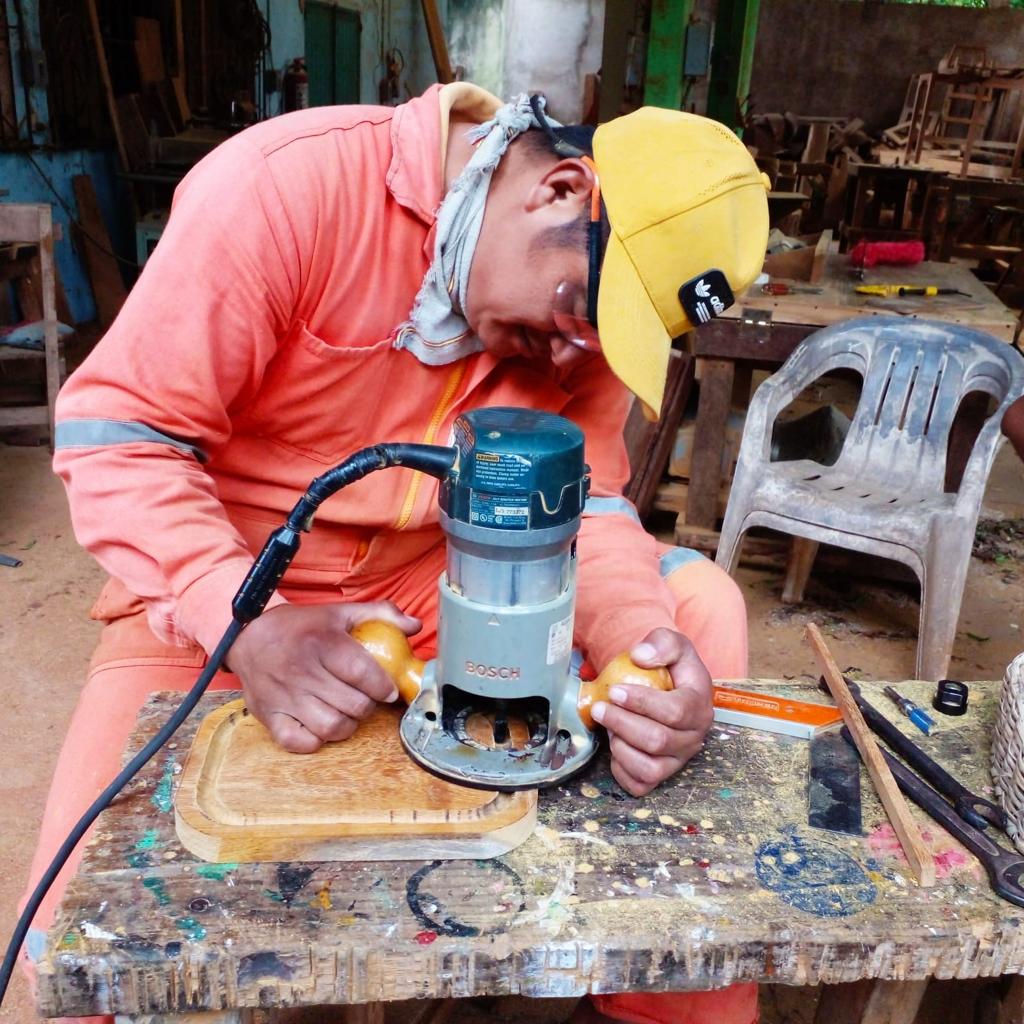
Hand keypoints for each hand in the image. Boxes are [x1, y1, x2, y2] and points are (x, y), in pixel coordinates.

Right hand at [229, 602, 420, 752]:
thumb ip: (380, 615)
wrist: (248, 636)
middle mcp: (302, 671)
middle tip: (367, 700)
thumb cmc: (301, 627)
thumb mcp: (339, 613)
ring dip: (347, 725)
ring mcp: (284, 697)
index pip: (362, 672)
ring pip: (330, 728)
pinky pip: (299, 743)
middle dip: (368, 706)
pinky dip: (316, 740)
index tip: (387, 689)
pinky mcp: (269, 716)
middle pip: (352, 705)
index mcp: (322, 643)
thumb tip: (414, 626)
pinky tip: (321, 726)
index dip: (382, 686)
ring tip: (347, 713)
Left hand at [590, 628, 712, 796]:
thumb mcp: (671, 643)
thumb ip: (661, 643)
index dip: (641, 703)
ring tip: (610, 727)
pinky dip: (622, 770)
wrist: (669, 685)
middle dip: (622, 723)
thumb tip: (640, 656)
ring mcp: (679, 759)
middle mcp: (694, 737)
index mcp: (699, 705)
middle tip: (600, 708)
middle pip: (658, 740)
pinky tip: (614, 747)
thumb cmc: (670, 666)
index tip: (615, 691)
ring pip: (650, 768)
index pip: (675, 712)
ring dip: (621, 747)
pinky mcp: (663, 774)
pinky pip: (641, 784)